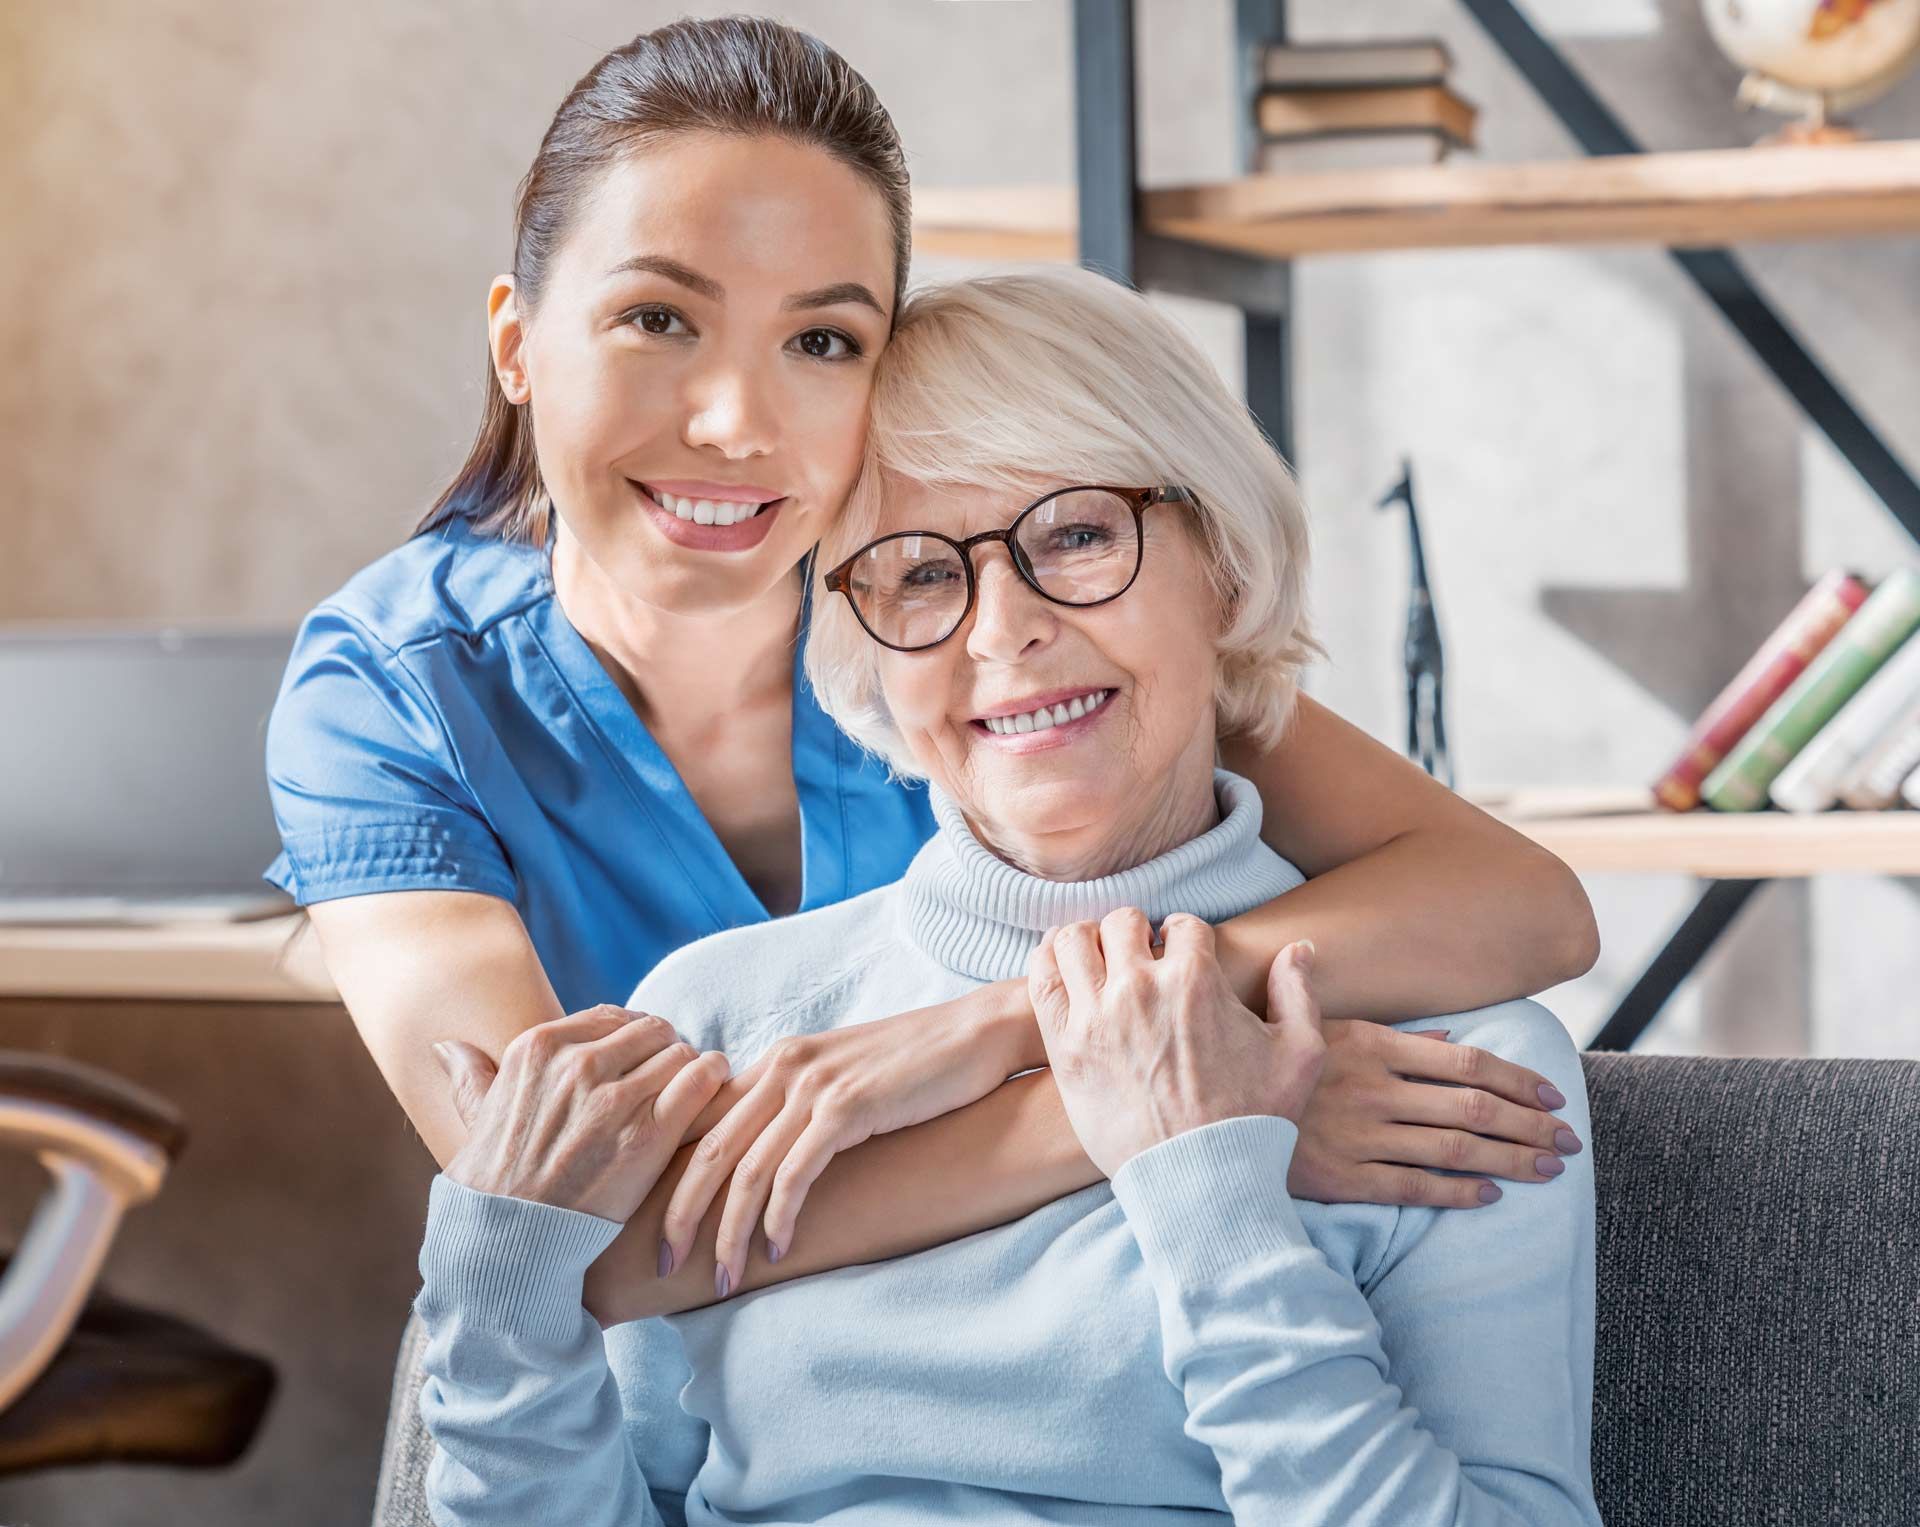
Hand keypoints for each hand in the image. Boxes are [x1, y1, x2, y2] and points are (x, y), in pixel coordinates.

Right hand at [433, 1005, 729, 1222]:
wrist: (510, 1242)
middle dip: (665, 1051)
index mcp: (539, 1047)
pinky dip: (713, 1078)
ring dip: (692, 1067)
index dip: (633, 1037)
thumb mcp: (477, 1118)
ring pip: (680, 1051)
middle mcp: (577, 1064)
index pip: (612, 1016)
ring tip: (694, 1088)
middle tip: (672, 1076)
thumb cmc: (494, 1184)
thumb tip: (448, 1047)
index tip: (640, 1059)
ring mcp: (614, 1098)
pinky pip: (701, 1079)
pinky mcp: (649, 1133)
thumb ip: (471, 1076)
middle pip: (651, 1030)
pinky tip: (714, 1089)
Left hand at [658, 989, 1029, 1297]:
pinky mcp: (848, 1105)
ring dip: (728, 1233)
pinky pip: (795, 1173)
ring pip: (746, 1170)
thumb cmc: (919, 1067)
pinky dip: (778, 1218)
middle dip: (679, 1215)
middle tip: (665, 1267)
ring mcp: (815, 1084)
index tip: (659, 1228)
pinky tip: (776, 1250)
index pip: (701, 1122)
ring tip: (722, 1279)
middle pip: (708, 1150)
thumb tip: (768, 1160)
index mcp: (777, 1061)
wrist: (979, 1034)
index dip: (672, 1177)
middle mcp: (784, 1066)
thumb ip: (802, 1109)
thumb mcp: (844, 1080)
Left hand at [1026, 908, 1324, 1177]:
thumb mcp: (1300, 1052)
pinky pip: (1041, 980)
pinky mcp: (1065, 1046)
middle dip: (1134, 932)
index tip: (1178, 953)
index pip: (1181, 925)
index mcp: (1196, 979)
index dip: (1183, 936)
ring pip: (1073, 940)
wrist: (1200, 1179)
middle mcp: (1141, 987)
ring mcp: (1096, 1014)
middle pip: (1122, 923)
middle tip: (1138, 955)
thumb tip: (1298, 949)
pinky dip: (1046, 962)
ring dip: (1086, 940)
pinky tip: (1061, 969)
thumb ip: (1297, 992)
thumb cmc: (1254, 1119)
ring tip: (1096, 957)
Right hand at [1288, 1020, 1582, 1208]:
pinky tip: (1493, 1194)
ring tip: (1550, 1168)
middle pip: (1475, 1107)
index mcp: (1372, 1045)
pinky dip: (1460, 1192)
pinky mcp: (1346, 1177)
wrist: (1210, 1118)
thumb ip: (1389, 1032)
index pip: (1467, 1063)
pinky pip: (1416, 1188)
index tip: (1554, 1094)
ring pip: (1457, 1148)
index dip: (1519, 1078)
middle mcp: (1374, 1089)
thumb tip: (1451, 1037)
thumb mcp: (1319, 1029)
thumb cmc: (1268, 1068)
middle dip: (1531, 1124)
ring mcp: (1362, 1135)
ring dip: (1512, 1158)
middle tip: (1569, 1140)